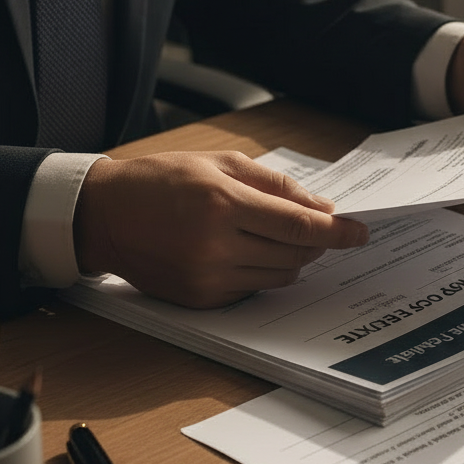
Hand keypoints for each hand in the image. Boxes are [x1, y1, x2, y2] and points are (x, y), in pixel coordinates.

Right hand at [73, 151, 368, 307]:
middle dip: (315, 242)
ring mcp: (207, 277)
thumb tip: (322, 207)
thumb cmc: (161, 180)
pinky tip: (245, 251)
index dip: (336, 231)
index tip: (360, 232)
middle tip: (316, 227)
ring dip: (292, 258)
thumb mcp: (220, 164)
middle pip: (295, 254)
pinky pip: (253, 289)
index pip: (299, 226)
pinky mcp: (200, 299)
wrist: (103, 215)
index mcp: (224, 204)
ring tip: (276, 235)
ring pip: (279, 276)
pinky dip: (262, 271)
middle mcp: (217, 246)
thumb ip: (276, 185)